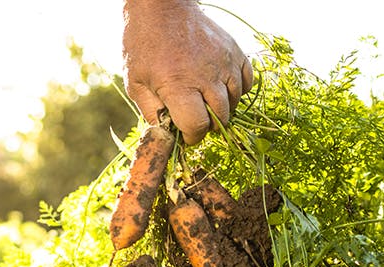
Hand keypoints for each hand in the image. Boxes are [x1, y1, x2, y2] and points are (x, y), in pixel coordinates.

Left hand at [123, 0, 253, 143]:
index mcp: (179, 85)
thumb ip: (151, 114)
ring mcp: (224, 62)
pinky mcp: (234, 51)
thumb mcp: (136, 84)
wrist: (162, 9)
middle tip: (194, 118)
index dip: (191, 137)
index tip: (185, 134)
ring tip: (205, 103)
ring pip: (234, 102)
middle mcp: (206, 75)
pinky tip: (221, 89)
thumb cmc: (144, 46)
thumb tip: (167, 135)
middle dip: (207, 126)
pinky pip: (247, 82)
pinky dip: (237, 91)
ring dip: (222, 110)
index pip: (197, 126)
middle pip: (220, 118)